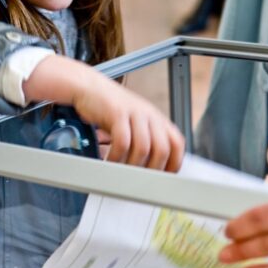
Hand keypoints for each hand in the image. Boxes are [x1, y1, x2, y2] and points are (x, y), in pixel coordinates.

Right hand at [23, 56, 184, 171]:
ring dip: (132, 165)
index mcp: (158, 119)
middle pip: (162, 148)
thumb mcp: (136, 123)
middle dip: (152, 169)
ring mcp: (135, 113)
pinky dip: (117, 156)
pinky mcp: (117, 113)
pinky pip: (122, 141)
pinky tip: (110, 160)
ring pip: (143, 147)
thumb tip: (151, 169)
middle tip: (138, 179)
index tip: (162, 177)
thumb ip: (147, 140)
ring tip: (121, 172)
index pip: (177, 144)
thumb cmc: (111, 109)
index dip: (173, 163)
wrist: (90, 88)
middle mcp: (150, 116)